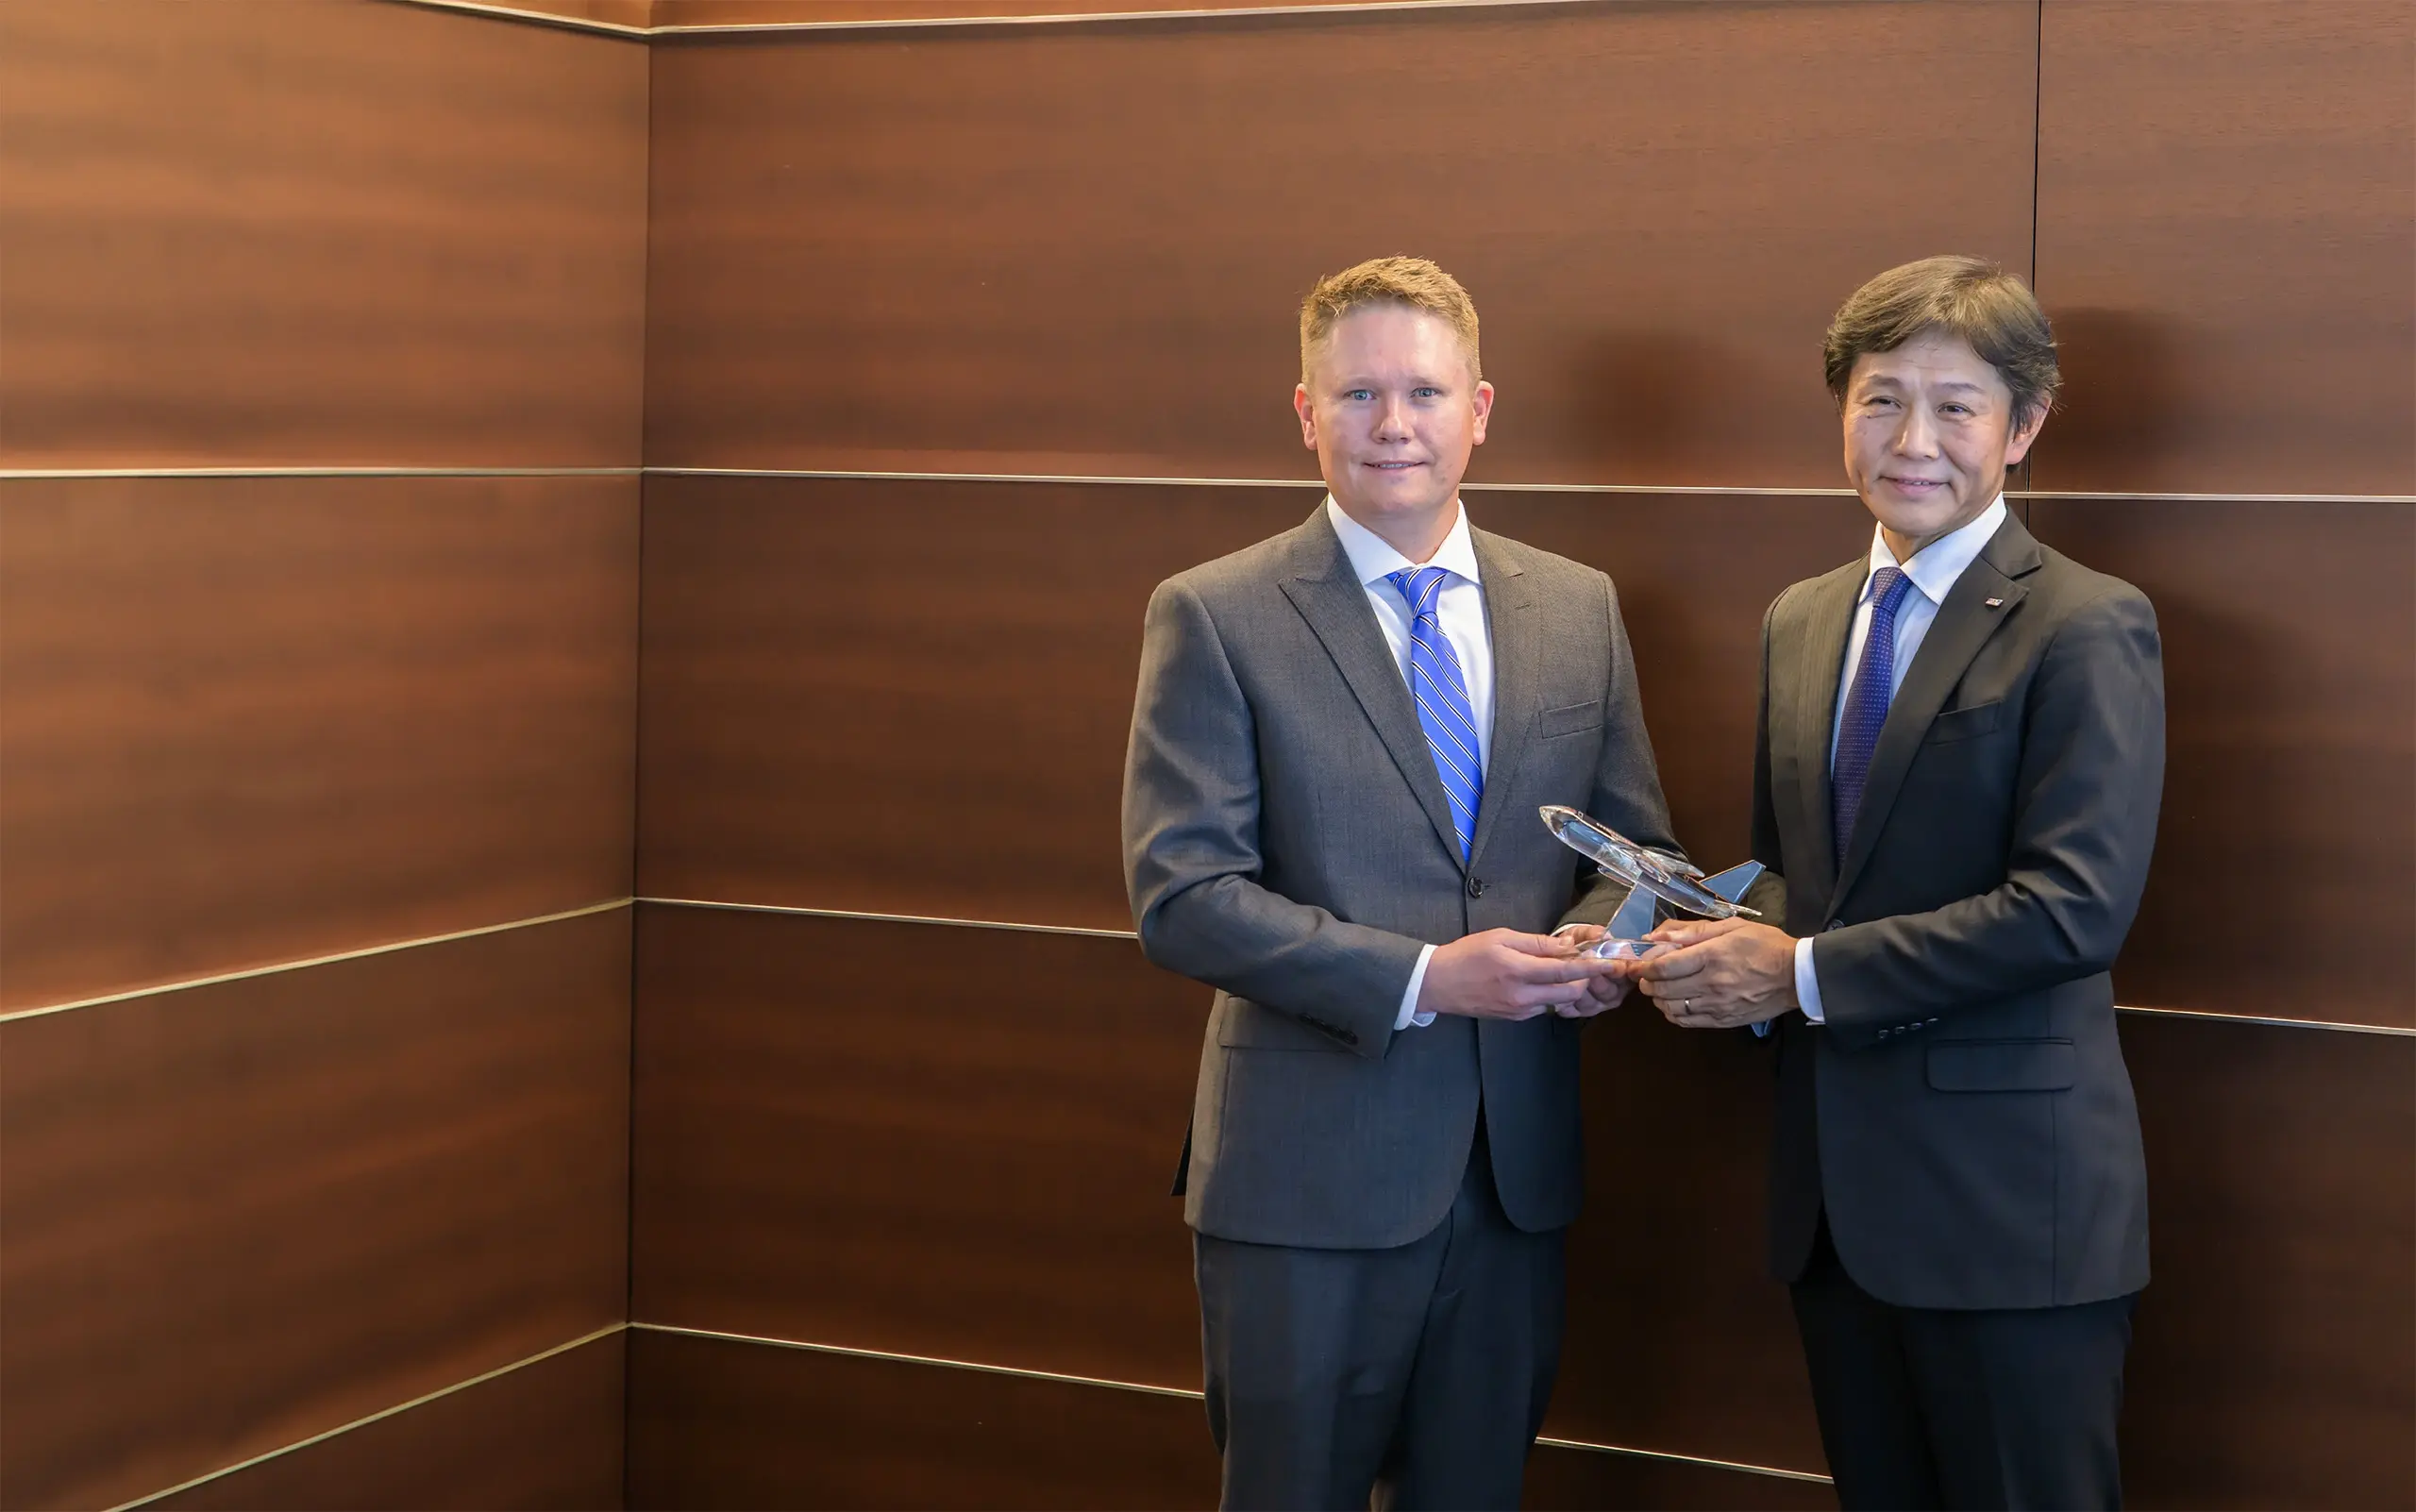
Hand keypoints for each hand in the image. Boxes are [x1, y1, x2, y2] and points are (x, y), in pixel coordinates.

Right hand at [1418, 928, 1626, 1021]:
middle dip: (1584, 979)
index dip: (1591, 966)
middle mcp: (1522, 995)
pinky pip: (1543, 1007)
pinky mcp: (1515, 1018)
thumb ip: (1535, 942)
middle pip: (1569, 991)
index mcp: (1517, 970)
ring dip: (1568, 987)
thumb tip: (1566, 945)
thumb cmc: (1467, 954)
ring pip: (1559, 1001)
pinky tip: (1541, 982)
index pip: (1565, 970)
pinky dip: (1550, 994)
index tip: (1610, 961)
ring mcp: (1519, 1010)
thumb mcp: (1500, 937)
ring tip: (1563, 971)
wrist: (1438, 983)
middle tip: (1586, 963)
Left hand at [1631, 919, 1797, 1027]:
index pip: (1663, 966)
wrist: (1796, 976)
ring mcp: (1717, 1005)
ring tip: (1659, 988)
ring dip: (1657, 998)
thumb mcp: (1731, 927)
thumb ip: (1692, 931)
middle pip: (1662, 988)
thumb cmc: (1764, 945)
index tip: (1635, 964)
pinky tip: (1673, 1003)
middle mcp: (1711, 983)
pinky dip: (1672, 1013)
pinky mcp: (1723, 1020)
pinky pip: (1686, 1021)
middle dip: (1646, 982)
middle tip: (1644, 975)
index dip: (1643, 966)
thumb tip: (1657, 936)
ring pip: (1671, 1007)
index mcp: (1712, 956)